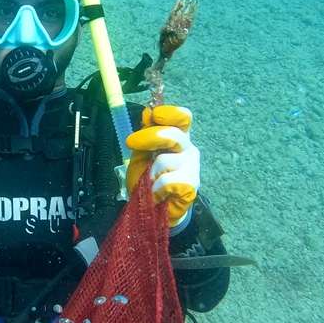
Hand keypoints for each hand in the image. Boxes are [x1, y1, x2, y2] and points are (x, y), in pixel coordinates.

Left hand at [125, 105, 199, 224]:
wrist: (153, 210)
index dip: (170, 113)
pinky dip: (155, 188)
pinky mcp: (190, 186)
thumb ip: (145, 135)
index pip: (183, 118)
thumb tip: (148, 112)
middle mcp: (188, 149)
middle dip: (150, 137)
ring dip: (150, 173)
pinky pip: (167, 181)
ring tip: (150, 182)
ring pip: (165, 160)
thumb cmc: (148, 180)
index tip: (155, 115)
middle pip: (175, 134)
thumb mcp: (141, 154)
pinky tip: (156, 193)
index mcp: (178, 138)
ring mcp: (192, 168)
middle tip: (131, 143)